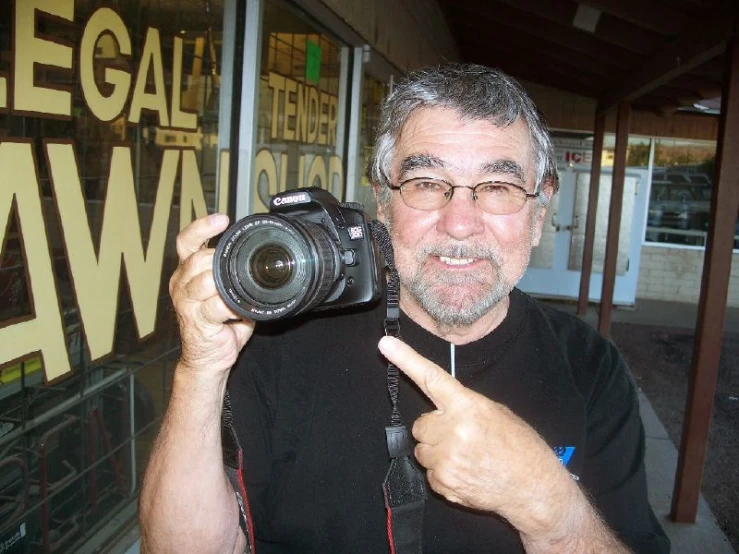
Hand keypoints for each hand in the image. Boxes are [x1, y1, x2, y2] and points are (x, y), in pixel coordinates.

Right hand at [170, 214, 254, 375]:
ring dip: (226, 285)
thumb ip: (235, 273)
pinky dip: (232, 307)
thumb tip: (262, 258)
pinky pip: (216, 306)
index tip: (222, 219)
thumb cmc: (220, 323)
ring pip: (205, 281)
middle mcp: (181, 283)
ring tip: (238, 292)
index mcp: (187, 271)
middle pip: (197, 259)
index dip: (202, 227)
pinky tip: (239, 311)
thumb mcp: (228, 291)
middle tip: (238, 269)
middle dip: (220, 260)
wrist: (209, 357)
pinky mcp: (196, 321)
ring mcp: (186, 303)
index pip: (187, 241)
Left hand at [377, 336, 577, 535]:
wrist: (534, 488)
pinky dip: (443, 474)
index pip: (431, 378)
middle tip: (460, 437)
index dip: (406, 359)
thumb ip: (464, 406)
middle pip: (421, 424)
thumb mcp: (497, 413)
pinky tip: (466, 472)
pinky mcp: (443, 483)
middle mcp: (453, 430)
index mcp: (468, 406)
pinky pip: (429, 473)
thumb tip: (441, 407)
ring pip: (422, 450)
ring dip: (437, 452)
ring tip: (466, 457)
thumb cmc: (520, 447)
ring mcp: (446, 459)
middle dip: (435, 429)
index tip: (385, 345)